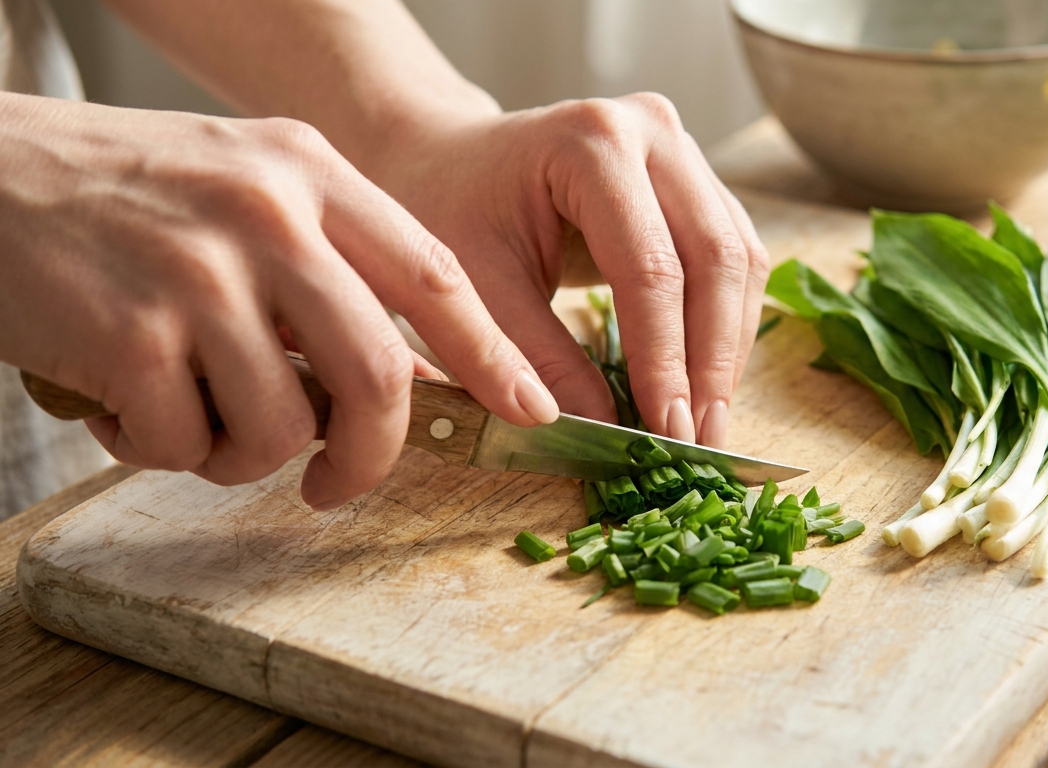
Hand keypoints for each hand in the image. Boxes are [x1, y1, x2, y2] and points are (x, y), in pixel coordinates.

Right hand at [0, 93, 557, 508]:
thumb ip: (325, 264)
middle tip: (333, 484)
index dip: (492, 353)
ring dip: (238, 452)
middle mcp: (267, 213)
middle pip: (378, 370)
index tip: (530, 408)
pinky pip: (185, 443)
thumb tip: (402, 378)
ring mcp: (201, 270)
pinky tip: (121, 404)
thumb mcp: (241, 188)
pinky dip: (158, 449)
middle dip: (370, 453)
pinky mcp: (133, 332)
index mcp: (307, 172)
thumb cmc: (117, 196)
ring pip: (282, 424)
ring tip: (183, 411)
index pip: (434, 272)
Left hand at [363, 93, 770, 447]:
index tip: (667, 432)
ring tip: (705, 422)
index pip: (650, 268)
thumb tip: (602, 431)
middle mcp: (652, 133)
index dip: (665, 359)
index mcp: (592, 144)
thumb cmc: (448, 209)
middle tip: (699, 439)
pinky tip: (704, 381)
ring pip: (739, 260)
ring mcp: (682, 151)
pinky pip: (733, 259)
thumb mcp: (472, 288)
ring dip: (728, 348)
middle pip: (716, 259)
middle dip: (711, 360)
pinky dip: (724, 325)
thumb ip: (535, 357)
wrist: (445, 156)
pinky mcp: (696, 181)